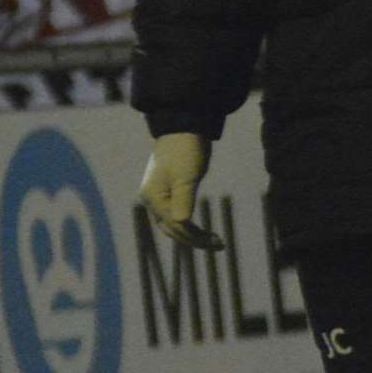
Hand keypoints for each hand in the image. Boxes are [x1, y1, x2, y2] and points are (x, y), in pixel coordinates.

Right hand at [138, 132, 225, 250]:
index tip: (218, 243)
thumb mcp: (187, 175)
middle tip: (219, 245)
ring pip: (173, 224)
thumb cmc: (186, 150)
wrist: (185, 127)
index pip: (175, 225)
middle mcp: (151, 200)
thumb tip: (182, 223)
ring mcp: (158, 196)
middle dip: (194, 240)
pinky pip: (175, 214)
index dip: (196, 237)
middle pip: (172, 229)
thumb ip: (184, 199)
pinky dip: (188, 225)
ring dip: (191, 235)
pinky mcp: (167, 191)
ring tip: (214, 241)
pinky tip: (200, 230)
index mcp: (153, 197)